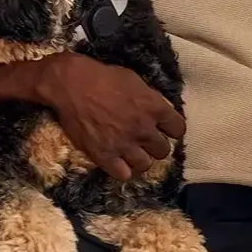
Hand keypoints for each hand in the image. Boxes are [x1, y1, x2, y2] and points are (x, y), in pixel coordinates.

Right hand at [38, 53, 184, 180]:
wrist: (73, 85)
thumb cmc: (105, 77)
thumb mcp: (136, 82)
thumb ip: (150, 99)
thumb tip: (157, 110)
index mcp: (155, 108)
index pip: (178, 129)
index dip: (172, 130)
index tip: (165, 129)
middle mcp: (144, 129)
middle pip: (163, 150)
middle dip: (156, 145)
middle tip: (145, 141)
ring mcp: (124, 145)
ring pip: (145, 165)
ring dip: (141, 159)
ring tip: (132, 153)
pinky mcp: (105, 156)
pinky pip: (123, 175)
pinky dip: (122, 170)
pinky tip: (118, 161)